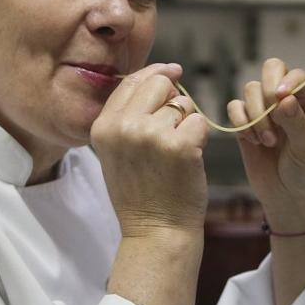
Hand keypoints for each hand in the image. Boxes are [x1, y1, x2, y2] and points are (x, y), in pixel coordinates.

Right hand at [92, 63, 209, 238]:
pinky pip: (200, 122)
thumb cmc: (142, 193)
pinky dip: (201, 139)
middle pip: (159, 83)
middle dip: (173, 99)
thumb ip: (128, 116)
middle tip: (174, 128)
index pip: (130, 81)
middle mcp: (124, 127)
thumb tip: (162, 75)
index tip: (172, 72)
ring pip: (183, 105)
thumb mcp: (118, 151)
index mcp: (103, 126)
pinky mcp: (181, 145)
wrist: (156, 232)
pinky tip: (189, 160)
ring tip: (175, 155)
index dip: (155, 73)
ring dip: (187, 124)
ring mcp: (152, 135)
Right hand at [226, 58, 304, 228]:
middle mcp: (288, 97)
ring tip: (268, 142)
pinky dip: (240, 123)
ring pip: (251, 89)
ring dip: (256, 115)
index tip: (282, 99)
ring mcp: (265, 108)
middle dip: (267, 92)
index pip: (297, 74)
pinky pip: (234, 107)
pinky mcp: (246, 121)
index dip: (287, 82)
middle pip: (271, 69)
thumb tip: (284, 99)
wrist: (287, 197)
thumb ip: (297, 123)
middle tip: (273, 118)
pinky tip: (253, 142)